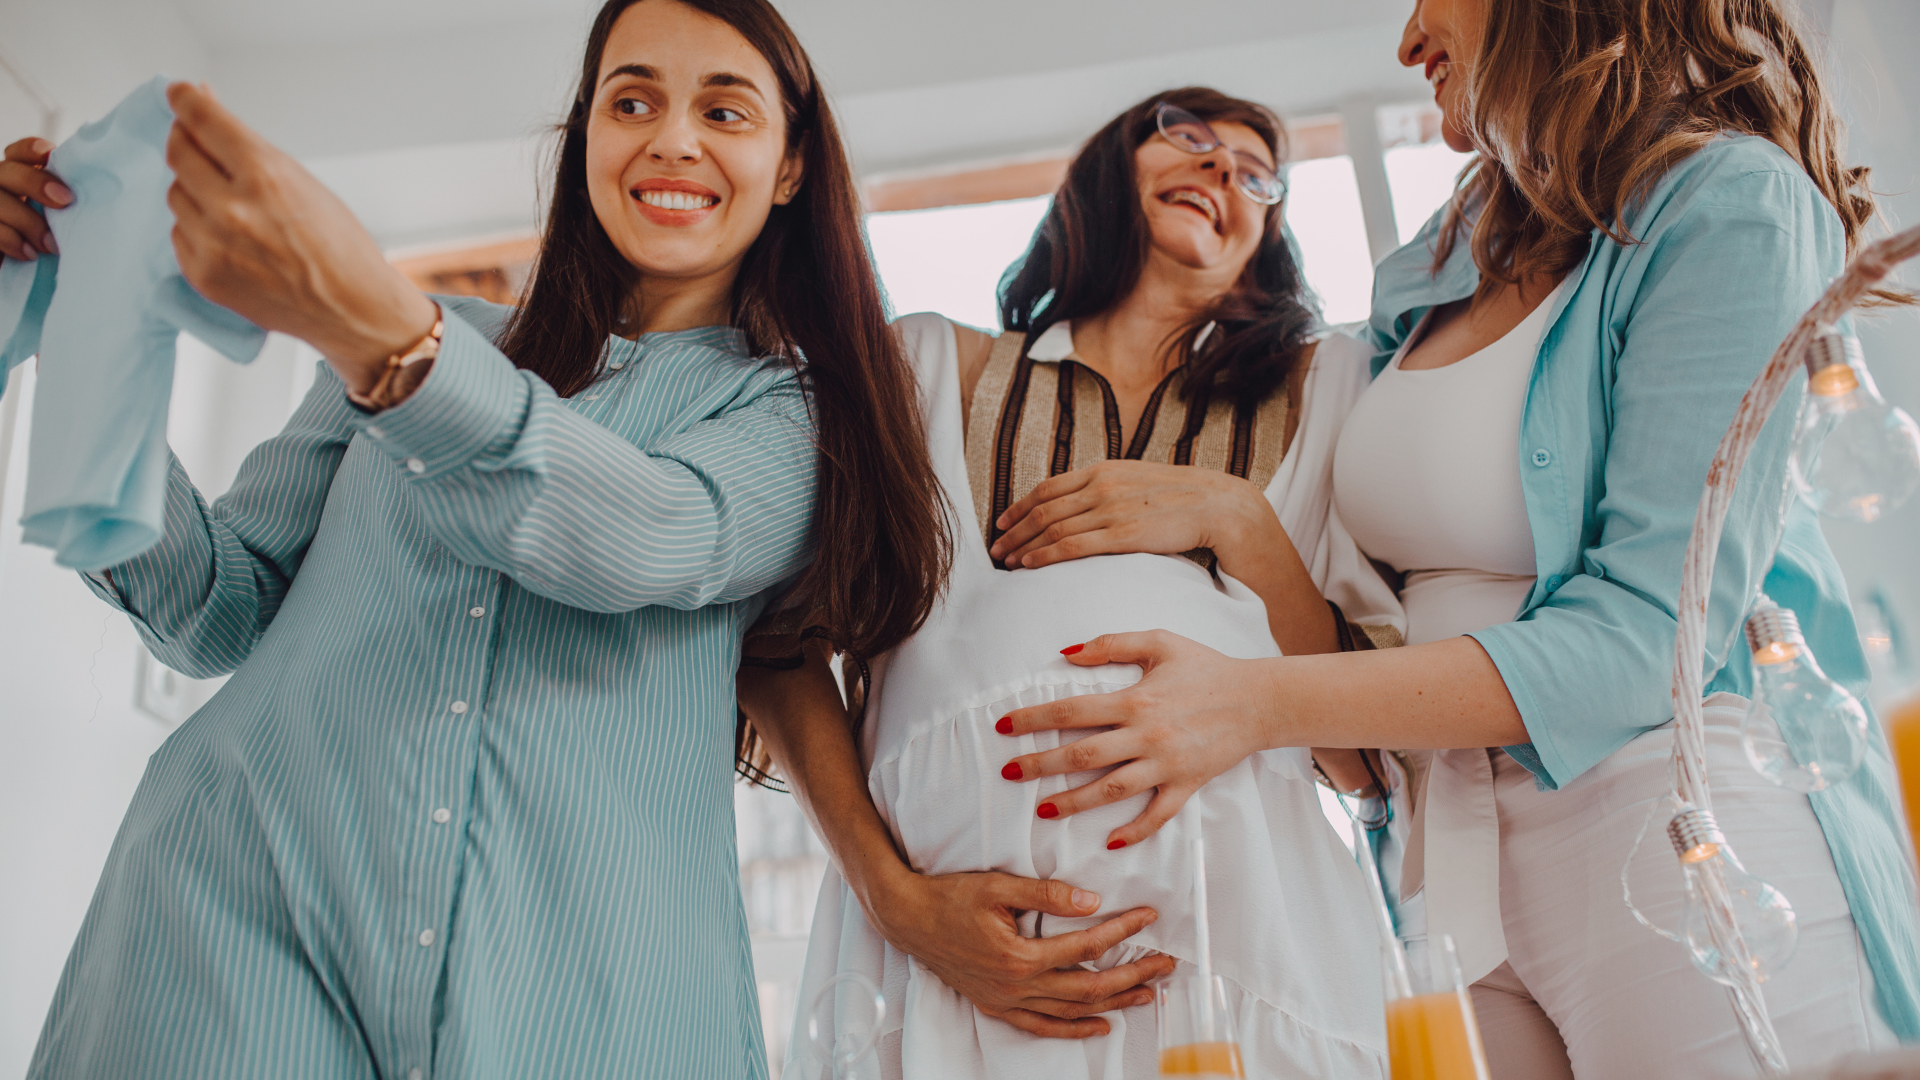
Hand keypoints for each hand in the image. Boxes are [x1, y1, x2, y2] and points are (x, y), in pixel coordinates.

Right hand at [0, 137, 71, 261]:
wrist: (32, 264)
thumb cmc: (56, 235)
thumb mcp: (64, 214)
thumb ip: (69, 199)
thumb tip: (103, 196)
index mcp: (21, 173)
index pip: (20, 151)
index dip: (31, 149)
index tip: (49, 156)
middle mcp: (1, 184)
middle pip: (8, 172)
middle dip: (35, 183)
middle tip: (65, 201)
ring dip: (27, 222)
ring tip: (51, 244)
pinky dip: (10, 240)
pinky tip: (29, 253)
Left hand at [162, 82, 435, 391]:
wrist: (353, 308)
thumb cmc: (339, 245)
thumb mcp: (303, 180)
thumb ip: (249, 147)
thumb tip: (206, 108)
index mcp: (265, 174)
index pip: (202, 119)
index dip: (186, 99)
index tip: (179, 93)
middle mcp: (233, 209)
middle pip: (178, 153)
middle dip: (187, 142)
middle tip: (201, 144)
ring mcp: (214, 245)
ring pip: (176, 195)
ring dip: (195, 190)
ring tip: (231, 205)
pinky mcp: (204, 275)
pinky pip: (180, 234)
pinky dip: (198, 229)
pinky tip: (231, 238)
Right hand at [871, 869, 1174, 1037]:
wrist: (907, 917)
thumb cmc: (950, 897)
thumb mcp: (998, 885)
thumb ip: (1046, 895)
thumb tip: (1091, 902)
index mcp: (1020, 956)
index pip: (1087, 946)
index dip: (1123, 930)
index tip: (1149, 916)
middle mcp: (1017, 986)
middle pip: (1089, 987)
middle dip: (1133, 975)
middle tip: (1165, 964)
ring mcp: (1006, 1000)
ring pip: (1071, 1011)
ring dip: (1113, 1004)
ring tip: (1147, 994)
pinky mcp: (997, 1005)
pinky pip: (1041, 1026)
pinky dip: (1073, 1029)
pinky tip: (1099, 1025)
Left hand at [989, 459, 1276, 570]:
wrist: (1219, 506)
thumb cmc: (1181, 499)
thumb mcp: (1138, 483)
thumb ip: (1109, 490)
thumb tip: (1086, 504)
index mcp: (1104, 470)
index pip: (1049, 487)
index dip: (1020, 506)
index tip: (1003, 522)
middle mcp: (1101, 486)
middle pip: (1043, 509)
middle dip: (1015, 530)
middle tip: (995, 549)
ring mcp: (1111, 509)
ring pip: (1052, 528)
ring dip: (1024, 545)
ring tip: (1006, 562)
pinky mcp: (1122, 534)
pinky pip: (1072, 545)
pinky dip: (1045, 555)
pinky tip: (1029, 565)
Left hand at [999, 631, 1274, 847]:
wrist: (1259, 699)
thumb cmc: (1207, 667)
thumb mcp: (1159, 642)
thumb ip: (1111, 644)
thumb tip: (1066, 652)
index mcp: (1135, 699)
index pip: (1071, 711)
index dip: (1033, 718)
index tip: (1004, 727)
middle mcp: (1147, 735)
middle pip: (1082, 755)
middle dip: (1040, 764)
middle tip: (1008, 773)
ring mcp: (1167, 764)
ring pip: (1111, 789)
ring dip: (1074, 802)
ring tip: (1043, 809)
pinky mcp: (1187, 784)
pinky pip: (1157, 815)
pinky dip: (1134, 831)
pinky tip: (1109, 842)